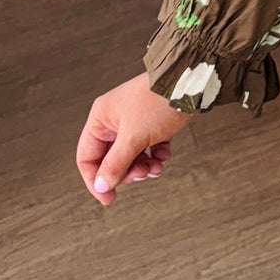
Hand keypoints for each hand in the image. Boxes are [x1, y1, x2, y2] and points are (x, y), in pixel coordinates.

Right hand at [76, 72, 196, 206]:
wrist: (191, 81)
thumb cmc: (159, 101)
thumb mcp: (134, 137)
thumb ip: (116, 164)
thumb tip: (101, 185)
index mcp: (101, 118)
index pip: (87, 156)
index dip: (95, 180)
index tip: (108, 198)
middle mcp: (115, 119)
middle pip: (111, 158)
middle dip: (127, 171)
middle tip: (143, 173)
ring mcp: (134, 120)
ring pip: (131, 155)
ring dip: (143, 166)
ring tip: (157, 166)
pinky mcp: (153, 122)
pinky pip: (148, 147)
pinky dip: (156, 154)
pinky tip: (165, 154)